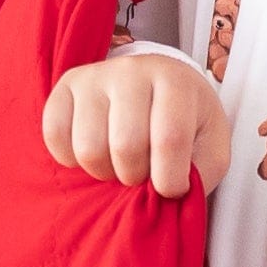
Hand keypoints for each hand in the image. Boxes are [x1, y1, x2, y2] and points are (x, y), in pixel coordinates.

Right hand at [45, 51, 230, 197]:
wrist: (159, 88)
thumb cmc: (187, 124)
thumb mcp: (211, 148)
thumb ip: (200, 173)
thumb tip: (166, 195)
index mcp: (176, 81)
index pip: (169, 141)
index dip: (169, 181)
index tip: (171, 188)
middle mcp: (133, 70)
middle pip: (126, 147)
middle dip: (135, 177)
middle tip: (142, 173)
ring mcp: (95, 76)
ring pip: (89, 148)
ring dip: (104, 172)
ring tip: (119, 164)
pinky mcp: (66, 86)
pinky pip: (55, 136)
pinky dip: (71, 159)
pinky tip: (93, 154)